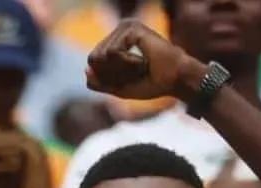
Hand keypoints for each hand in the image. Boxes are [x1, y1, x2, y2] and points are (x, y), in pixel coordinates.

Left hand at [86, 21, 204, 101]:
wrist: (175, 80)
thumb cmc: (151, 83)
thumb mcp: (118, 87)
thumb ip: (100, 82)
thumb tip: (86, 70)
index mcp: (117, 39)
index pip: (92, 61)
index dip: (106, 77)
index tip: (129, 77)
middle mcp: (120, 29)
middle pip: (93, 58)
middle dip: (111, 74)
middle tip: (135, 72)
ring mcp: (126, 26)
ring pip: (101, 56)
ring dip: (120, 70)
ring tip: (140, 66)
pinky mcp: (132, 28)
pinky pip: (113, 53)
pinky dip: (127, 64)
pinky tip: (143, 60)